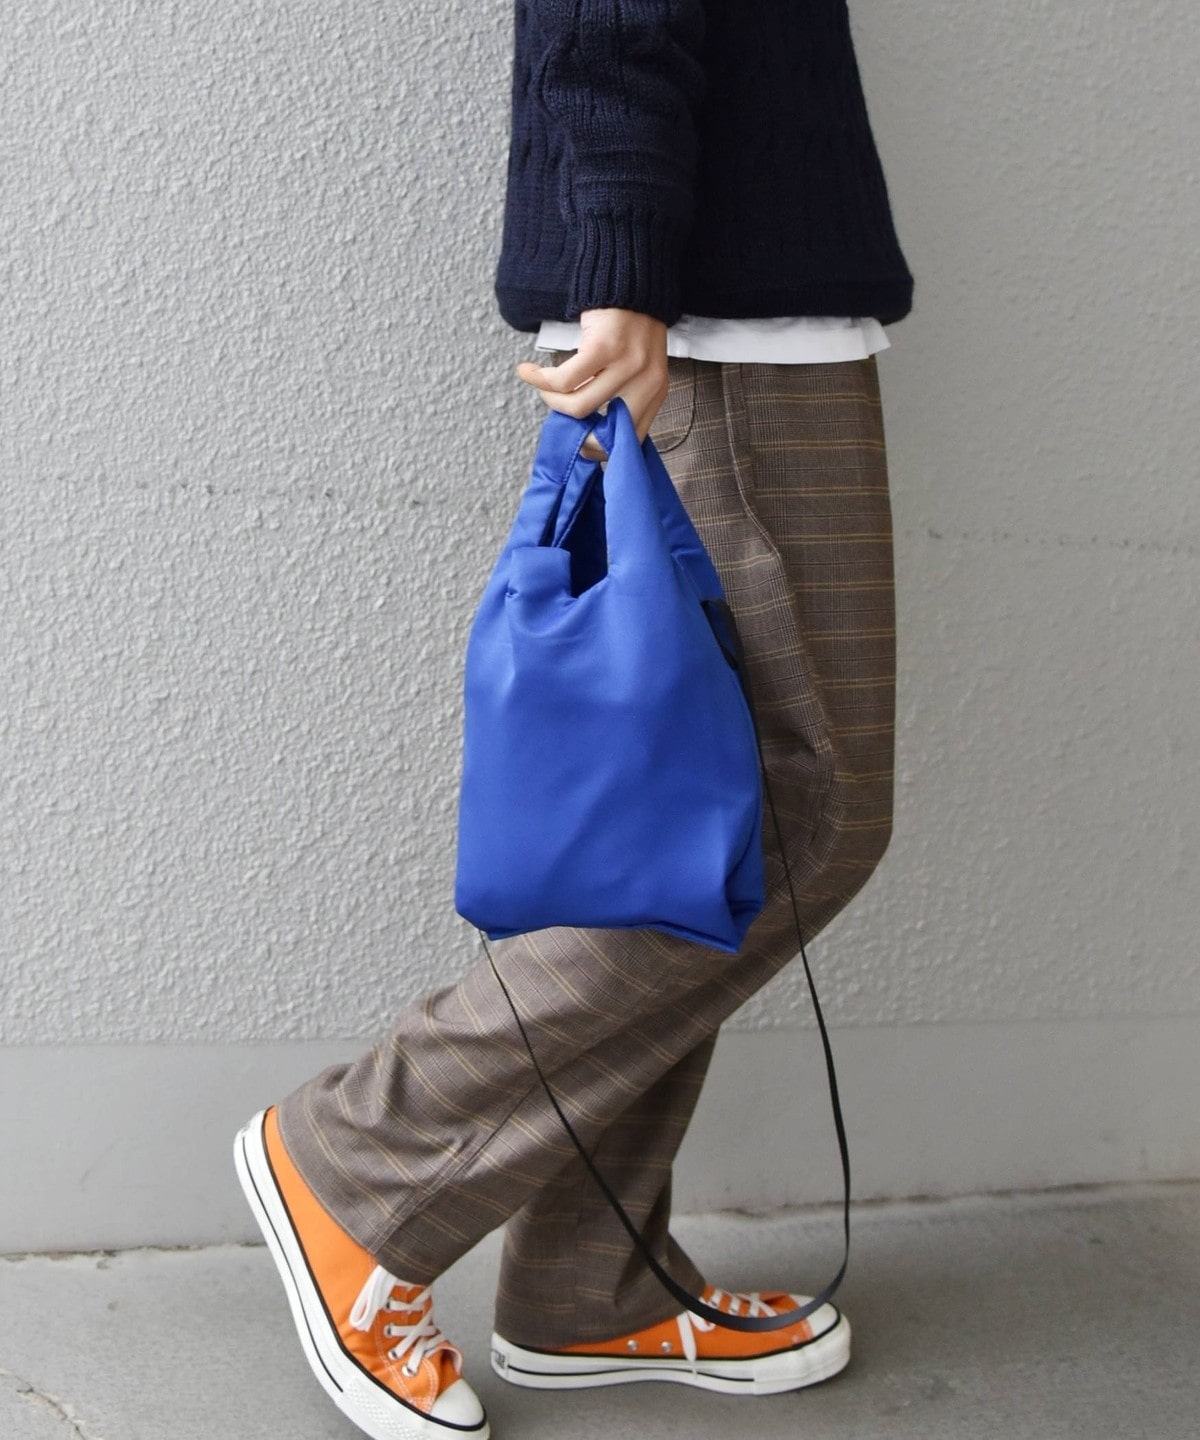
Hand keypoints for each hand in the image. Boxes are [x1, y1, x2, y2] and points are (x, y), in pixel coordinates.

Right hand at [515, 308, 669, 461]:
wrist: (631, 274)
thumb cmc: (629, 322)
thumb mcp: (637, 363)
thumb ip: (622, 393)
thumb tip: (586, 426)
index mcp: (655, 390)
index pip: (630, 439)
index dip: (600, 446)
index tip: (578, 439)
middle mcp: (645, 381)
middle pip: (601, 431)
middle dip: (573, 430)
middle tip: (556, 415)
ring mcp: (626, 365)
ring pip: (577, 406)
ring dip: (550, 400)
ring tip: (540, 385)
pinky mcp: (602, 347)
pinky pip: (564, 379)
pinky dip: (540, 379)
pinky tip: (528, 370)